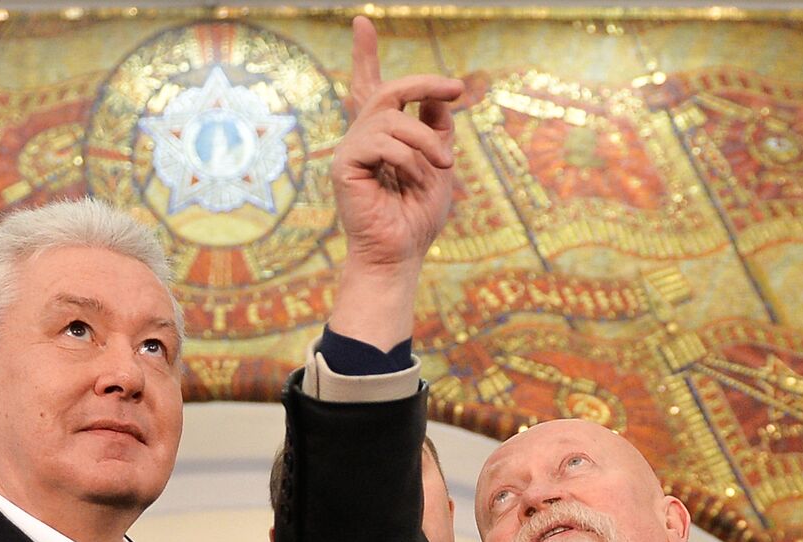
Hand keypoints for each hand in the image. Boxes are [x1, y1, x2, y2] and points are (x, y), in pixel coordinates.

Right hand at [328, 16, 463, 348]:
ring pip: (392, 116)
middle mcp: (361, 140)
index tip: (363, 22)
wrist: (400, 256)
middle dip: (424, 81)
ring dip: (426, 140)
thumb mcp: (439, 165)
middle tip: (457, 90)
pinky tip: (414, 180)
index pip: (370, 89)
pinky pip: (383, 141)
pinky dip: (408, 158)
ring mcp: (350, 151)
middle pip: (388, 90)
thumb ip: (436, 129)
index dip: (366, 55)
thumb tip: (438, 96)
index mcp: (381, 139)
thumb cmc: (417, 218)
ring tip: (443, 166)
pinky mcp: (345, 167)